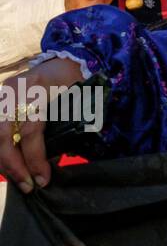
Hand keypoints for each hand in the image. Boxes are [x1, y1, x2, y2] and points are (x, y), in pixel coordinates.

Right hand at [0, 58, 83, 192]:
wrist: (67, 59)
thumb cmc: (77, 80)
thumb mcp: (79, 100)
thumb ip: (68, 127)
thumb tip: (54, 162)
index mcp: (38, 88)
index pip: (31, 129)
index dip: (35, 157)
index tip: (43, 178)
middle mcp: (14, 90)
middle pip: (3, 134)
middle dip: (13, 164)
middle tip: (28, 186)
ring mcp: (2, 93)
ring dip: (4, 161)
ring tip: (20, 180)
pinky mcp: (0, 99)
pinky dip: (1, 150)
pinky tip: (11, 166)